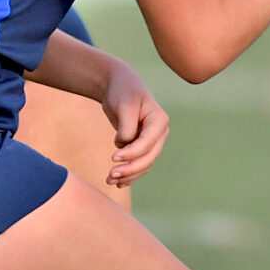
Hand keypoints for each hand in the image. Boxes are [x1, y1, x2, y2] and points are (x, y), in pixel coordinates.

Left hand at [99, 60, 169, 185]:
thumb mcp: (124, 105)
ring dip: (128, 175)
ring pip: (144, 164)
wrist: (118, 86)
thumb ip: (126, 126)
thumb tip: (123, 146)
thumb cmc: (122, 92)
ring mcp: (153, 141)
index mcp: (159, 120)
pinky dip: (130, 174)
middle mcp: (160, 132)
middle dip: (130, 169)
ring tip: (109, 181)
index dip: (132, 154)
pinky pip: (139, 164)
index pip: (147, 143)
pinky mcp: (143, 146)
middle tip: (110, 175)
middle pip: (148, 158)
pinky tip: (118, 182)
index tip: (113, 157)